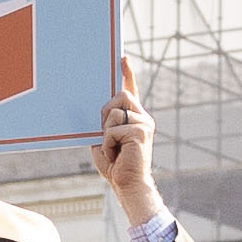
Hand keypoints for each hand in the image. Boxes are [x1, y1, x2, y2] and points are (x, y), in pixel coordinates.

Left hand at [92, 56, 163, 235]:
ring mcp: (144, 123)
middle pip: (119, 96)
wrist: (127, 184)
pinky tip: (116, 153)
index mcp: (134, 117)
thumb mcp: (104, 138)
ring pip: (114, 113)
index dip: (127, 73)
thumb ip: (104, 122)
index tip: (122, 57)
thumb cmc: (115, 164)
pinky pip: (113, 128)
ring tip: (113, 148)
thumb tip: (97, 107)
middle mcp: (142, 117)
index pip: (131, 90)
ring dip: (106, 132)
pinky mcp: (141, 132)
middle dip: (106, 113)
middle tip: (106, 136)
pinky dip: (108, 143)